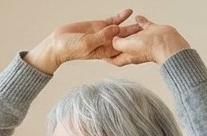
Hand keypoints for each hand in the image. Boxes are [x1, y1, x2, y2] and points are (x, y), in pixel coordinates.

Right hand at [24, 9, 140, 74]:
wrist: (58, 43)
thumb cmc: (70, 49)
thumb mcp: (86, 44)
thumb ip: (101, 37)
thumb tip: (116, 30)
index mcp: (105, 53)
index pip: (122, 51)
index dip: (133, 49)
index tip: (145, 46)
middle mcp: (106, 44)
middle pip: (125, 40)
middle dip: (136, 37)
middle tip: (149, 32)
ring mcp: (104, 34)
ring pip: (121, 29)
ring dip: (131, 25)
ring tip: (142, 20)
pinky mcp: (99, 25)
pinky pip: (113, 20)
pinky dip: (121, 16)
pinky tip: (129, 11)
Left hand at [108, 14, 189, 65]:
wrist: (168, 43)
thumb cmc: (150, 48)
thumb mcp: (126, 46)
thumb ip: (117, 43)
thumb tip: (114, 40)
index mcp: (128, 56)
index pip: (114, 59)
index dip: (107, 57)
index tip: (101, 53)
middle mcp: (136, 50)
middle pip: (123, 47)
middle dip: (116, 42)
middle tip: (109, 37)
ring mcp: (145, 42)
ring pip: (134, 36)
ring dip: (127, 31)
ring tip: (121, 25)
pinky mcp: (153, 33)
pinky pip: (145, 26)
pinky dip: (141, 22)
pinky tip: (137, 17)